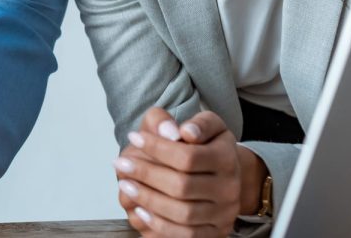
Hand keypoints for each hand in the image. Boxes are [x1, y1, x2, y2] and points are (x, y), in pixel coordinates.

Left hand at [113, 108, 240, 237]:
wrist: (226, 176)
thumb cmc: (207, 147)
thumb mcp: (205, 125)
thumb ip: (193, 123)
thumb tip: (174, 132)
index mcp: (227, 159)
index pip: (187, 157)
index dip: (157, 147)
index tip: (133, 137)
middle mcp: (229, 189)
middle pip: (182, 186)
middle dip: (146, 174)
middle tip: (120, 163)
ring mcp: (223, 214)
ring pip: (183, 213)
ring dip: (148, 199)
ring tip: (125, 185)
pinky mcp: (215, 233)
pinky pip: (186, 235)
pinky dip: (159, 224)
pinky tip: (140, 210)